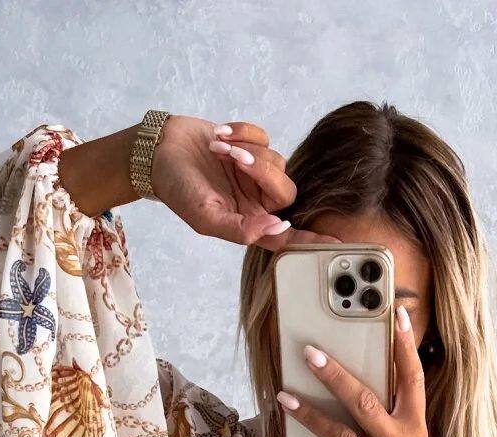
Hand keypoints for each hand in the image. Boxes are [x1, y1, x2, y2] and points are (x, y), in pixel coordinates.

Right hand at [150, 116, 337, 250]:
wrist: (160, 151)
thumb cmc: (178, 189)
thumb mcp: (205, 217)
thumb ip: (240, 230)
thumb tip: (276, 228)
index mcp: (248, 224)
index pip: (286, 237)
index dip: (311, 241)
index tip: (336, 243)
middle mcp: (256, 202)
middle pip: (286, 191)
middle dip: (261, 171)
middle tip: (232, 159)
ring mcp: (255, 174)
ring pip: (277, 161)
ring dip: (246, 150)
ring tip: (217, 149)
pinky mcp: (251, 146)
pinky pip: (264, 138)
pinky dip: (242, 133)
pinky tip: (220, 135)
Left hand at [276, 305, 471, 436]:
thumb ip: (392, 423)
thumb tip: (360, 395)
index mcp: (415, 428)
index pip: (412, 378)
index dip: (404, 346)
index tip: (397, 314)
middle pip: (364, 400)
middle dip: (334, 374)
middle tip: (310, 352)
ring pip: (338, 435)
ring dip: (308, 415)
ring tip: (285, 397)